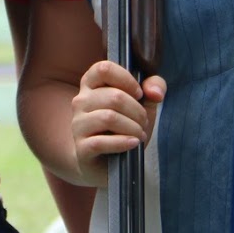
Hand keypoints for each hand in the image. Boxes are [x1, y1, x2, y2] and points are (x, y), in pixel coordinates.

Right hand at [68, 61, 165, 186]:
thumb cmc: (124, 128)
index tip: (139, 94)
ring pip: (109, 118)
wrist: (106, 164)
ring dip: (133, 127)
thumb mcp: (142, 105)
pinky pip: (101, 142)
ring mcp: (78, 124)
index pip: (104, 68)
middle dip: (137, 111)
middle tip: (144, 123)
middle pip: (113, 96)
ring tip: (139, 135)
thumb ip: (153, 88)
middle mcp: (80, 101)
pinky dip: (123, 142)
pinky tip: (133, 144)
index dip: (126, 79)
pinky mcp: (81, 148)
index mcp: (91, 84)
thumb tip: (155, 92)